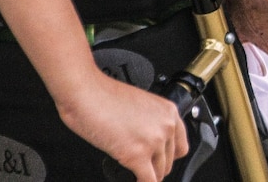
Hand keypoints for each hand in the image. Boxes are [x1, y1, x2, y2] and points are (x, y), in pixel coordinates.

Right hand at [55, 69, 187, 181]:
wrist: (86, 93)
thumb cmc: (104, 96)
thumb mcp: (140, 104)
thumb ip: (151, 122)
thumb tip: (148, 140)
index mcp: (169, 111)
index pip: (181, 146)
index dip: (167, 157)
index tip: (158, 161)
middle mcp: (166, 126)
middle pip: (169, 162)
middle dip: (154, 167)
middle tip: (142, 167)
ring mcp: (153, 141)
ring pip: (159, 173)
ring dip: (146, 176)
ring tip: (134, 173)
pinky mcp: (137, 155)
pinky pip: (148, 180)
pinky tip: (132, 180)